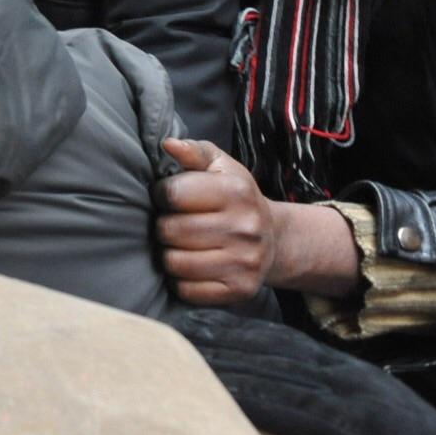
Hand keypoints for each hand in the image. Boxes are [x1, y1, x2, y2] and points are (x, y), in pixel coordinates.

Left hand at [155, 137, 276, 304]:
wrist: (274, 238)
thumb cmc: (235, 197)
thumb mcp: (220, 166)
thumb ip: (194, 151)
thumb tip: (168, 144)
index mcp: (236, 192)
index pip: (172, 194)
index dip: (161, 194)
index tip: (168, 197)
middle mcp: (244, 228)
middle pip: (169, 230)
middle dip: (162, 226)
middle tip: (173, 223)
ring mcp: (245, 263)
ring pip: (174, 262)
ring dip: (168, 254)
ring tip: (179, 245)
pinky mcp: (240, 290)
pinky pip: (187, 290)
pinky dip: (180, 280)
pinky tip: (190, 266)